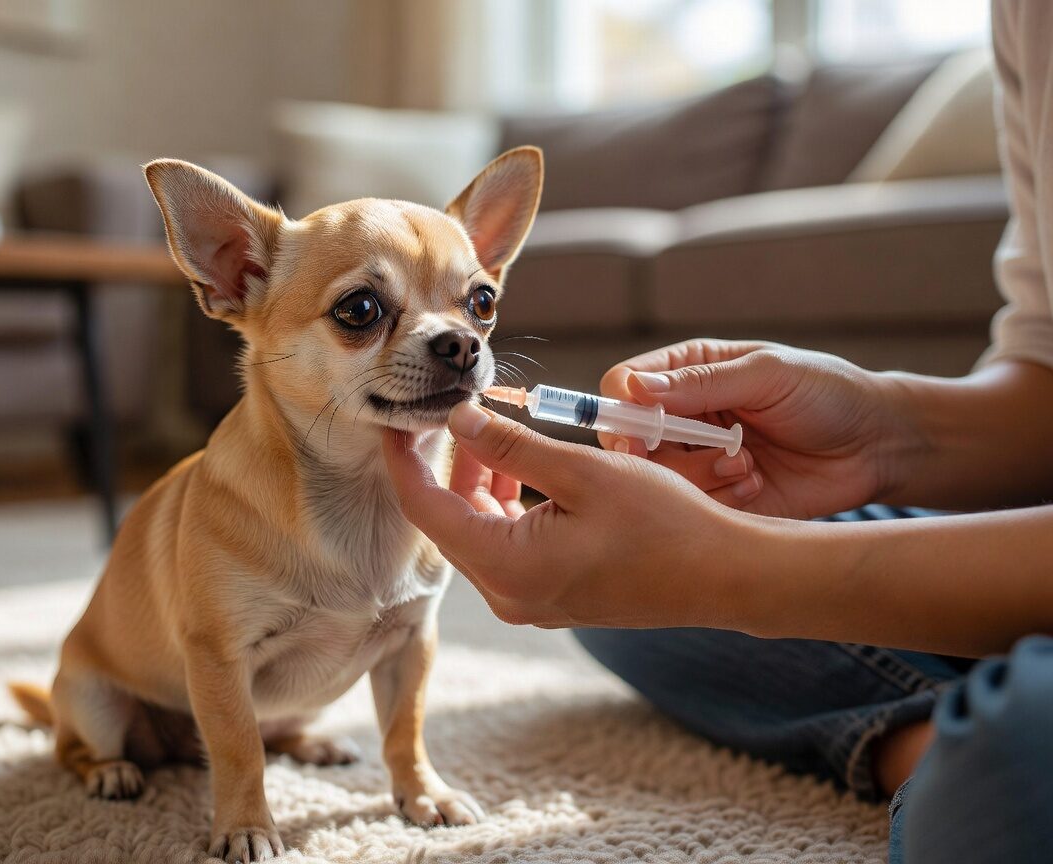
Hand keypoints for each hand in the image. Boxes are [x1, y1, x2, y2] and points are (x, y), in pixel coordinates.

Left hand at [380, 402, 764, 629]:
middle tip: (448, 414)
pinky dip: (502, 508)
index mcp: (506, 566)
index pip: (425, 509)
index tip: (394, 420)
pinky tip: (516, 472)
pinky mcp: (550, 597)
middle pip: (448, 523)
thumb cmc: (664, 523)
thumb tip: (459, 419)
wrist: (725, 576)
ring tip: (487, 434)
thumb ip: (510, 448)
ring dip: (476, 486)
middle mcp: (507, 594)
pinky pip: (504, 548)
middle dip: (444, 468)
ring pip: (476, 534)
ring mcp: (528, 601)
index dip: (404, 462)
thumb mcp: (580, 471)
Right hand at [599, 340, 902, 519]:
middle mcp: (685, 417)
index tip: (641, 427)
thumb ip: (702, 382)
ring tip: (745, 464)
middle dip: (651, 451)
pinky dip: (720, 498)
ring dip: (697, 474)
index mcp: (689, 373)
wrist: (878, 446)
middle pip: (628, 438)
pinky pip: (692, 507)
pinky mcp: (717, 499)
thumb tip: (635, 388)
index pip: (624, 386)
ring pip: (656, 477)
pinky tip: (755, 483)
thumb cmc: (827, 393)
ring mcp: (698, 460)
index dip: (621, 407)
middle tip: (682, 454)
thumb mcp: (767, 375)